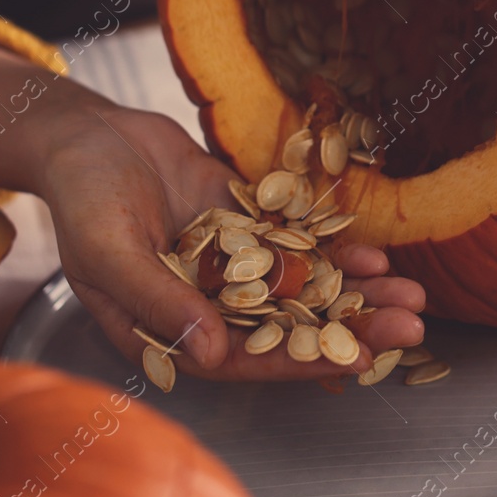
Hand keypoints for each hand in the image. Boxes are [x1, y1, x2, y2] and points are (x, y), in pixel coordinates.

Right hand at [0, 44, 425, 379]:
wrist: (87, 134)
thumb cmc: (83, 198)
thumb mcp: (111, 252)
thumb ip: (162, 303)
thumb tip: (214, 356)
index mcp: (169, 332)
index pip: (246, 359)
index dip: (303, 362)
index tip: (361, 362)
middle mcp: (206, 308)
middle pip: (288, 328)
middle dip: (351, 330)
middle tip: (411, 328)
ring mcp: (231, 267)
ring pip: (303, 289)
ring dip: (355, 295)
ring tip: (413, 298)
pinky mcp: (245, 228)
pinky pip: (297, 247)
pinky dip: (335, 253)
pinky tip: (377, 257)